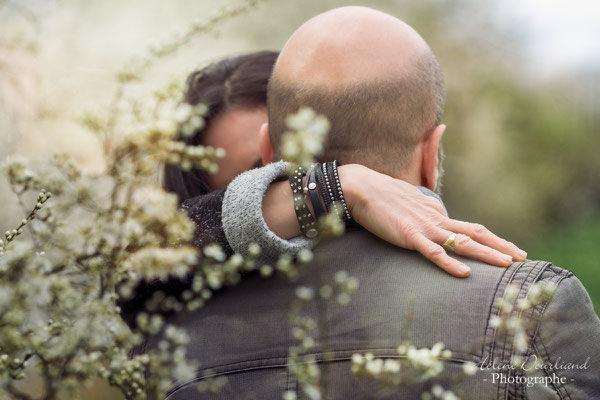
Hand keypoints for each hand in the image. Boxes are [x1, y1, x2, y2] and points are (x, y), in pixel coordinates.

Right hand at [339, 164, 526, 276]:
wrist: (361, 187)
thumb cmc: (380, 196)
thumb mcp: (408, 204)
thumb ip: (422, 213)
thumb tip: (431, 221)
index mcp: (435, 211)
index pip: (468, 227)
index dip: (490, 239)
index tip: (507, 250)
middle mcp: (435, 217)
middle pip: (475, 232)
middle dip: (500, 245)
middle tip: (522, 257)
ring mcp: (423, 227)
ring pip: (461, 241)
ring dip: (486, 253)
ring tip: (507, 264)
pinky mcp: (408, 235)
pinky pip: (433, 251)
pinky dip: (449, 262)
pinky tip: (464, 272)